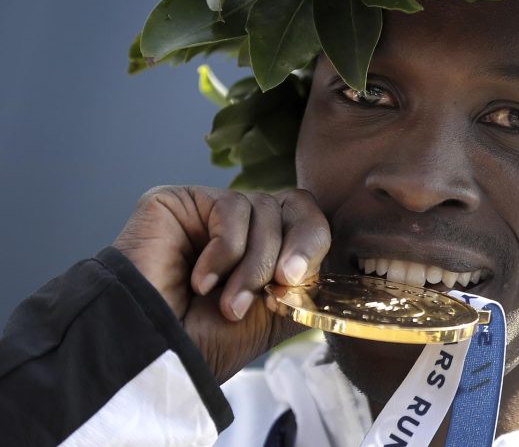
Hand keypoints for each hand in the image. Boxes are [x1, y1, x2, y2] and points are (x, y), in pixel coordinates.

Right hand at [112, 186, 329, 382]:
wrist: (157, 352)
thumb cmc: (208, 340)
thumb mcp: (277, 312)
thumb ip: (307, 277)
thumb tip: (325, 253)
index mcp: (266, 245)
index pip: (308, 217)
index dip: (313, 241)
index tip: (297, 280)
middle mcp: (241, 224)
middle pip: (295, 204)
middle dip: (291, 250)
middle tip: (279, 284)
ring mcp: (210, 211)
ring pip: (264, 208)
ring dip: (253, 264)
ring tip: (228, 303)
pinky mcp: (180, 201)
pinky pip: (231, 207)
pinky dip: (225, 250)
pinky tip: (201, 281)